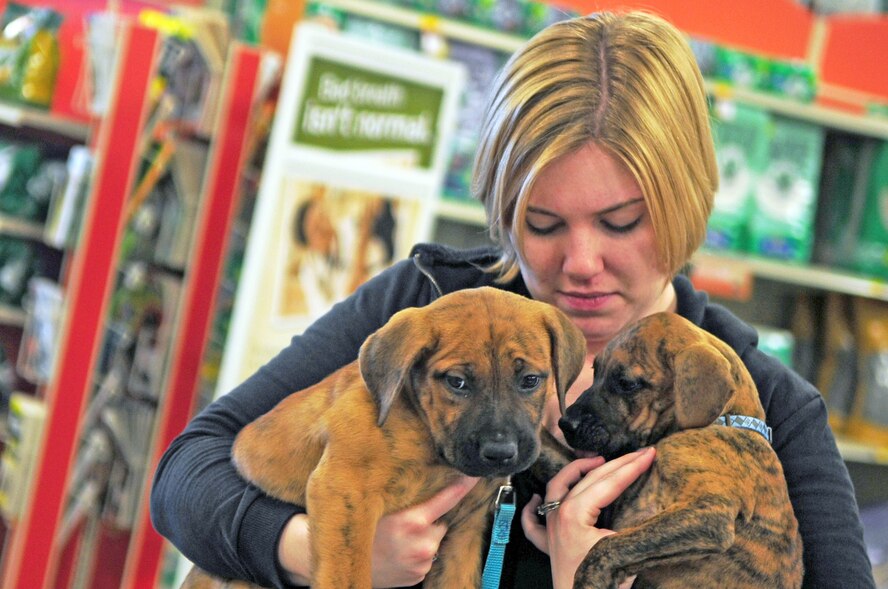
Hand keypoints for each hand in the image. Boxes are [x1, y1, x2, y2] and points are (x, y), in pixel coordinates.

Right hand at [278, 476, 479, 586]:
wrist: (343, 561)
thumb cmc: (359, 526)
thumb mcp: (378, 503)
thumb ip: (400, 488)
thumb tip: (419, 463)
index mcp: (411, 521)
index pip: (448, 497)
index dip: (464, 483)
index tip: (477, 472)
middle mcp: (421, 542)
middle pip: (439, 519)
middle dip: (428, 516)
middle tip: (404, 519)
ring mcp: (421, 560)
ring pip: (433, 537)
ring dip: (422, 535)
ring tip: (397, 536)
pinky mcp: (419, 574)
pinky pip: (426, 555)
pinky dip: (417, 551)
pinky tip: (398, 550)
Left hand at [521, 447, 655, 588]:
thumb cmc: (605, 582)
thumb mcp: (626, 548)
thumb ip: (635, 522)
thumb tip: (651, 503)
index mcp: (575, 514)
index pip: (609, 482)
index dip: (632, 467)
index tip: (650, 453)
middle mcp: (558, 516)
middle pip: (588, 480)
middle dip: (615, 464)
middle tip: (637, 453)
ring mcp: (550, 530)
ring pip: (556, 490)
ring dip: (575, 472)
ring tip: (595, 461)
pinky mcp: (548, 547)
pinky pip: (533, 523)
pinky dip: (532, 508)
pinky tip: (534, 498)